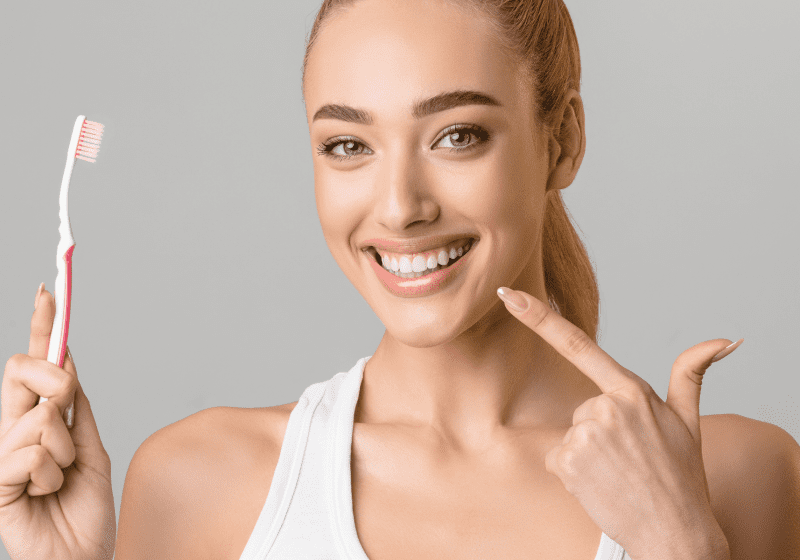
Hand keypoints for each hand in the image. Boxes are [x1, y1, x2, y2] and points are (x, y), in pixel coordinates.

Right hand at [0, 285, 115, 559]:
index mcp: (38, 418)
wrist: (80, 553)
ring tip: (60, 479)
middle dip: (58, 385)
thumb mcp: (90, 446)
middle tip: (68, 422)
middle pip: (26, 373)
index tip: (48, 290)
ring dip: (66, 451)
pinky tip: (44, 495)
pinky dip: (52, 474)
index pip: (37, 365)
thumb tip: (69, 361)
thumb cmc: (83, 506)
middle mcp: (14, 428)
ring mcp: (1, 452)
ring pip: (40, 417)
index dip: (42, 327)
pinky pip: (31, 453)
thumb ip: (76, 407)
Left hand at [497, 287, 736, 559]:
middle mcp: (605, 406)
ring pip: (571, 434)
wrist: (675, 533)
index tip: (507, 295)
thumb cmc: (681, 476)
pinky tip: (601, 484)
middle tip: (629, 459)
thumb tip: (725, 339)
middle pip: (584, 409)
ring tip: (618, 473)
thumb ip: (691, 373)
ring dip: (588, 454)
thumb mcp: (688, 420)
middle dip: (600, 432)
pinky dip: (575, 472)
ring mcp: (585, 433)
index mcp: (632, 390)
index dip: (538, 317)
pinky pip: (559, 458)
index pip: (577, 345)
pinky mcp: (568, 460)